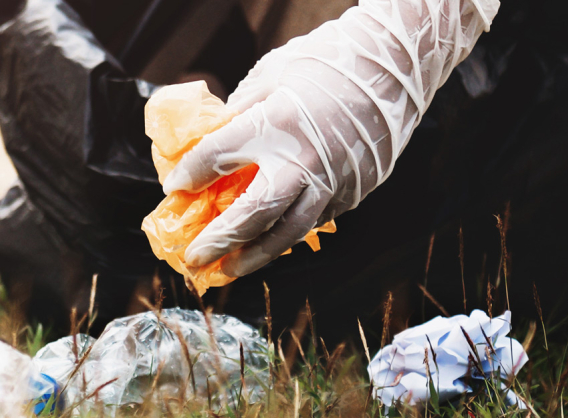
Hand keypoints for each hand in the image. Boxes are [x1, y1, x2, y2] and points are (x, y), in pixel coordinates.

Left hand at [161, 0, 498, 275]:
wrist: (393, 67)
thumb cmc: (325, 63)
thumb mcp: (270, 77)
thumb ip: (240, 113)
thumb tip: (212, 143)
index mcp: (274, 124)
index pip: (217, 157)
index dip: (190, 175)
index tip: (174, 189)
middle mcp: (302, 160)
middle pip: (252, 213)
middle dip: (219, 239)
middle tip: (193, 257)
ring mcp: (332, 180)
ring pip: (288, 232)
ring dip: (255, 255)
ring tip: (229, 269)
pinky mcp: (354, 191)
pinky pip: (315, 221)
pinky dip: (287, 236)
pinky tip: (268, 244)